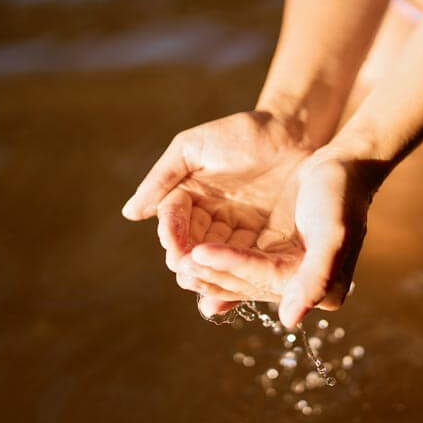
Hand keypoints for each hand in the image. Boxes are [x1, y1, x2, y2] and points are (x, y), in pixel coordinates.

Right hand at [122, 111, 312, 310]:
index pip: (173, 221)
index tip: (173, 250)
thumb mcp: (195, 147)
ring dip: (212, 275)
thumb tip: (130, 213)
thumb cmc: (241, 132)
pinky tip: (236, 291)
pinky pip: (250, 262)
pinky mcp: (265, 241)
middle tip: (188, 273)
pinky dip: (241, 277)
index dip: (172, 236)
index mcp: (188, 197)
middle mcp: (209, 219)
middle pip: (193, 246)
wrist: (292, 131)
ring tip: (208, 286)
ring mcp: (237, 232)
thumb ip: (163, 178)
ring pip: (219, 259)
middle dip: (190, 261)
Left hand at [183, 148, 383, 327]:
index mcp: (323, 287)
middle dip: (213, 273)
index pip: (267, 279)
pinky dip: (218, 260)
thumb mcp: (334, 233)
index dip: (232, 266)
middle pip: (252, 284)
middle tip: (178, 262)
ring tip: (178, 260)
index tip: (197, 254)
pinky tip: (192, 254)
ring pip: (242, 278)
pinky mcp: (277, 259)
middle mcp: (305, 287)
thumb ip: (316, 277)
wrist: (345, 168)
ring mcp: (289, 274)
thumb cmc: (342, 194)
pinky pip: (242, 266)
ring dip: (210, 271)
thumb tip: (289, 322)